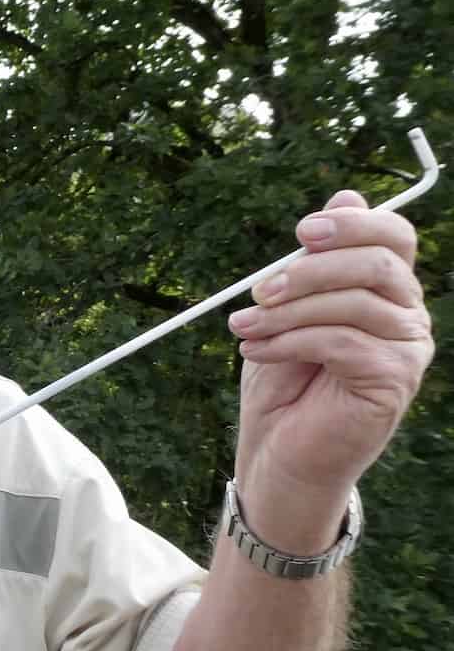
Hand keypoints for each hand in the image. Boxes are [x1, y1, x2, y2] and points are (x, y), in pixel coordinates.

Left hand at [227, 190, 433, 509]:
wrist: (280, 456)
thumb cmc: (283, 385)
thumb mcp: (287, 313)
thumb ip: (313, 262)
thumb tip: (344, 194)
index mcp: (385, 291)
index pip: (393, 236)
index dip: (352, 223)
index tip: (302, 230)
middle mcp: (406, 315)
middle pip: (379, 262)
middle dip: (311, 268)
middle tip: (260, 289)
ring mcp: (406, 349)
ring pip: (356, 301)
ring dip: (288, 310)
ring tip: (244, 327)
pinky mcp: (393, 380)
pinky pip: (343, 340)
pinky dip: (291, 340)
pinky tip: (256, 350)